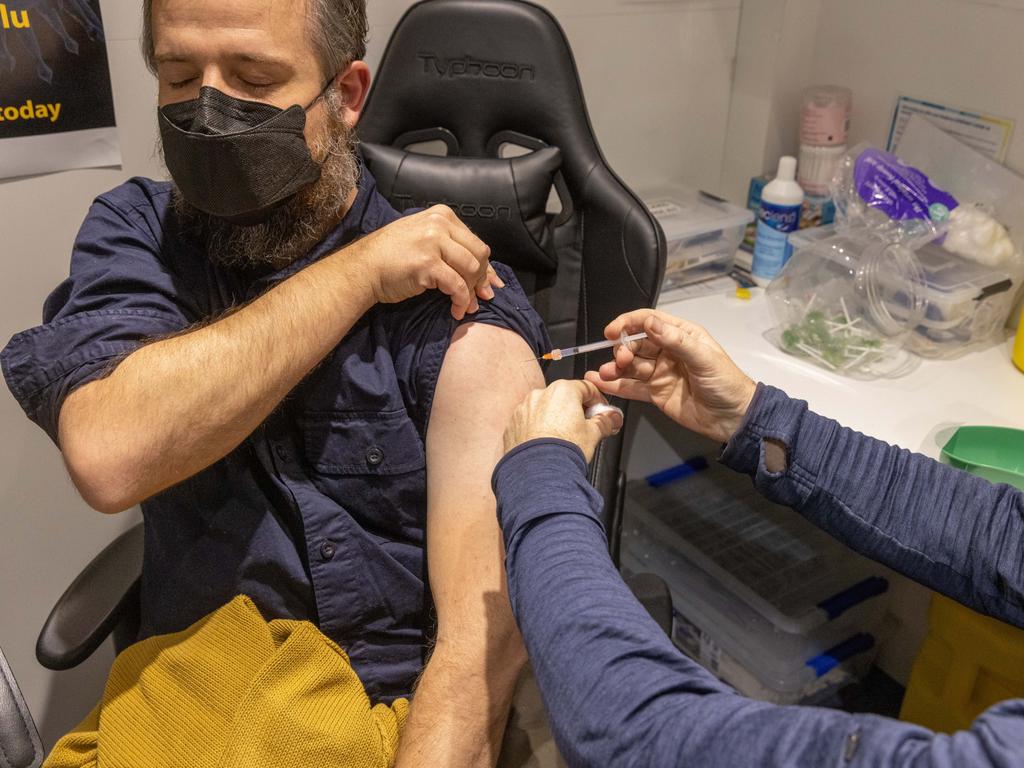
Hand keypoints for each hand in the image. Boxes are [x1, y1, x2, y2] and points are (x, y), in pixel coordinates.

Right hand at [344, 205, 503, 319]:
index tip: (489, 283)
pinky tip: (456, 310)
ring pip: (471, 269)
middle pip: (479, 253)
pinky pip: (457, 286)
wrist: (363, 267)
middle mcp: (439, 224)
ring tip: (466, 306)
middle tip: (480, 297)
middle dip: (482, 278)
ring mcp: (433, 243)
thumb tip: (484, 272)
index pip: (475, 241)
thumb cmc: (391, 256)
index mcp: (442, 215)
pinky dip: (461, 301)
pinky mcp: (428, 264)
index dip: (486, 266)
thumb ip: (450, 247)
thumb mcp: (423, 238)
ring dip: (472, 292)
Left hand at [503, 380, 623, 462]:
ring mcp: (523, 409)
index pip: (587, 388)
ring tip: (564, 438)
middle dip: (576, 410)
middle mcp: (540, 395)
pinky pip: (529, 421)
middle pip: (564, 397)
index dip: (598, 401)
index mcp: (562, 391)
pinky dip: (538, 428)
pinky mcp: (513, 424)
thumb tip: (612, 419)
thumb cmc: (564, 451)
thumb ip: (605, 422)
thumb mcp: (593, 435)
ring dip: (555, 418)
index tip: (602, 413)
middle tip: (585, 427)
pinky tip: (547, 444)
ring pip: (545, 409)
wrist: (537, 473)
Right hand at [585, 310, 755, 443]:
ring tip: (605, 374)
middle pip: (636, 344)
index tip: (611, 331)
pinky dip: (615, 385)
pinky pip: (631, 387)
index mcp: (681, 335)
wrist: (733, 418)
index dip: (628, 323)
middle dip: (623, 349)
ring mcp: (659, 372)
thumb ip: (676, 341)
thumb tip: (650, 323)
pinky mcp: (655, 393)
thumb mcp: (704, 358)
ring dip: (615, 367)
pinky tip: (600, 382)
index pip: (649, 322)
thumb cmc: (725, 383)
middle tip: (620, 360)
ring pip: (631, 365)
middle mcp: (667, 351)